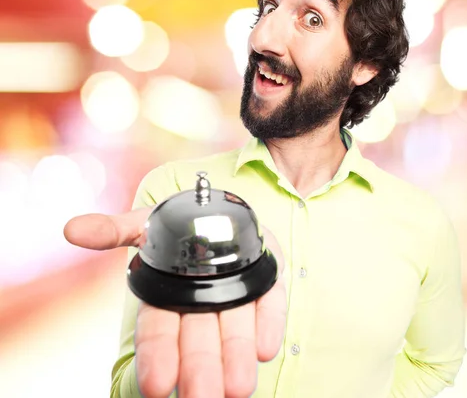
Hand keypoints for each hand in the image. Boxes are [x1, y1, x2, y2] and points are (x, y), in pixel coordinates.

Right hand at [64, 208, 286, 397]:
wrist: (222, 215)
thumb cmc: (176, 227)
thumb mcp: (143, 224)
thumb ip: (113, 230)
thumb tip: (70, 229)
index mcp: (166, 294)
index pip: (158, 330)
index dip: (157, 355)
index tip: (157, 385)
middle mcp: (200, 302)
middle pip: (198, 340)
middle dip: (200, 368)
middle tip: (203, 396)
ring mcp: (236, 294)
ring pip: (234, 330)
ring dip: (236, 357)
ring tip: (239, 387)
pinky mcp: (266, 284)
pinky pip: (270, 304)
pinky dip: (269, 324)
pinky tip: (268, 348)